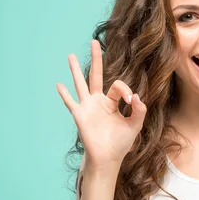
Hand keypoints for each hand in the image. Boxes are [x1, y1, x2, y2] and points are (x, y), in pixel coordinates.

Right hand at [56, 39, 146, 169]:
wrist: (108, 158)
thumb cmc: (121, 143)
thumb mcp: (135, 125)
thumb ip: (139, 111)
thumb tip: (137, 97)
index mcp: (112, 102)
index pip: (118, 86)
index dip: (126, 90)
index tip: (132, 100)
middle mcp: (98, 101)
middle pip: (96, 75)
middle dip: (96, 58)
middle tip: (94, 41)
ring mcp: (87, 107)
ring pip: (80, 84)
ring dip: (75, 70)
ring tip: (70, 55)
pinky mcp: (80, 115)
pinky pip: (71, 103)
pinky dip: (64, 94)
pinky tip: (59, 85)